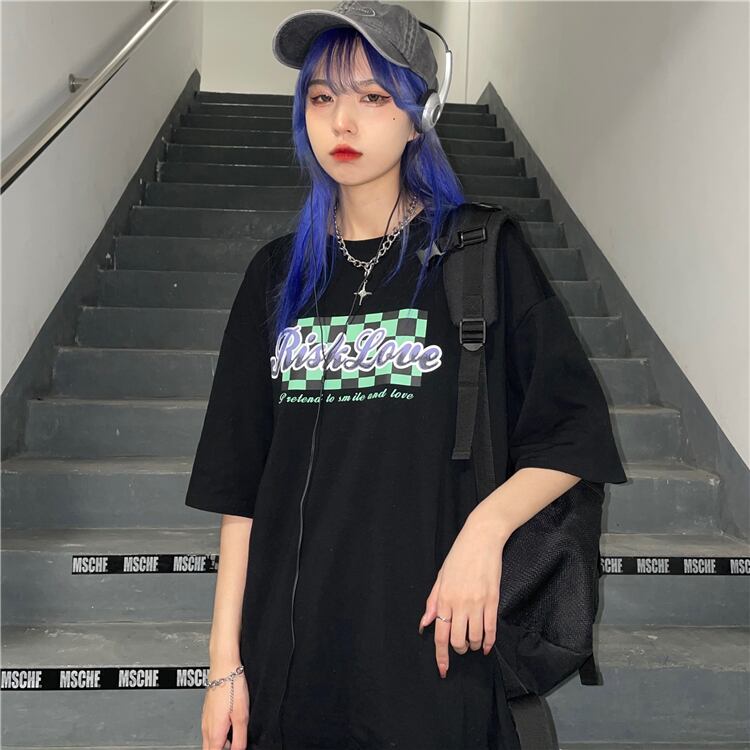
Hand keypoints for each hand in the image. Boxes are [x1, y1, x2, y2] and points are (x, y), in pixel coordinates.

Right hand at [202, 663, 249, 749]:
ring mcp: (205, 719)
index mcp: (215, 732)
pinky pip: (210, 729)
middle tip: (233, 746)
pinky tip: (229, 726)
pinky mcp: (207, 711)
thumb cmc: (231, 687)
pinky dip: (218, 734)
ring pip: (209, 740)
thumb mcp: (241, 715)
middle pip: (210, 749)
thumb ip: (239, 738)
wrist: (223, 666)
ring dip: (220, 743)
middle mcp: (206, 727)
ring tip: (234, 737)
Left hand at [418, 519, 504, 678]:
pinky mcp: (492, 600)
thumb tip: (424, 624)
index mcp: (444, 598)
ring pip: (475, 638)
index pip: (440, 635)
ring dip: (474, 646)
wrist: (481, 538)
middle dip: (459, 649)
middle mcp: (459, 603)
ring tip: (473, 643)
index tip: (443, 670)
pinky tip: (487, 645)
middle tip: (461, 646)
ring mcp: (477, 602)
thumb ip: (432, 602)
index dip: (441, 656)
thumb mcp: (440, 577)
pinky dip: (489, 642)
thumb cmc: (459, 556)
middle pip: (457, 640)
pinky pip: (490, 629)